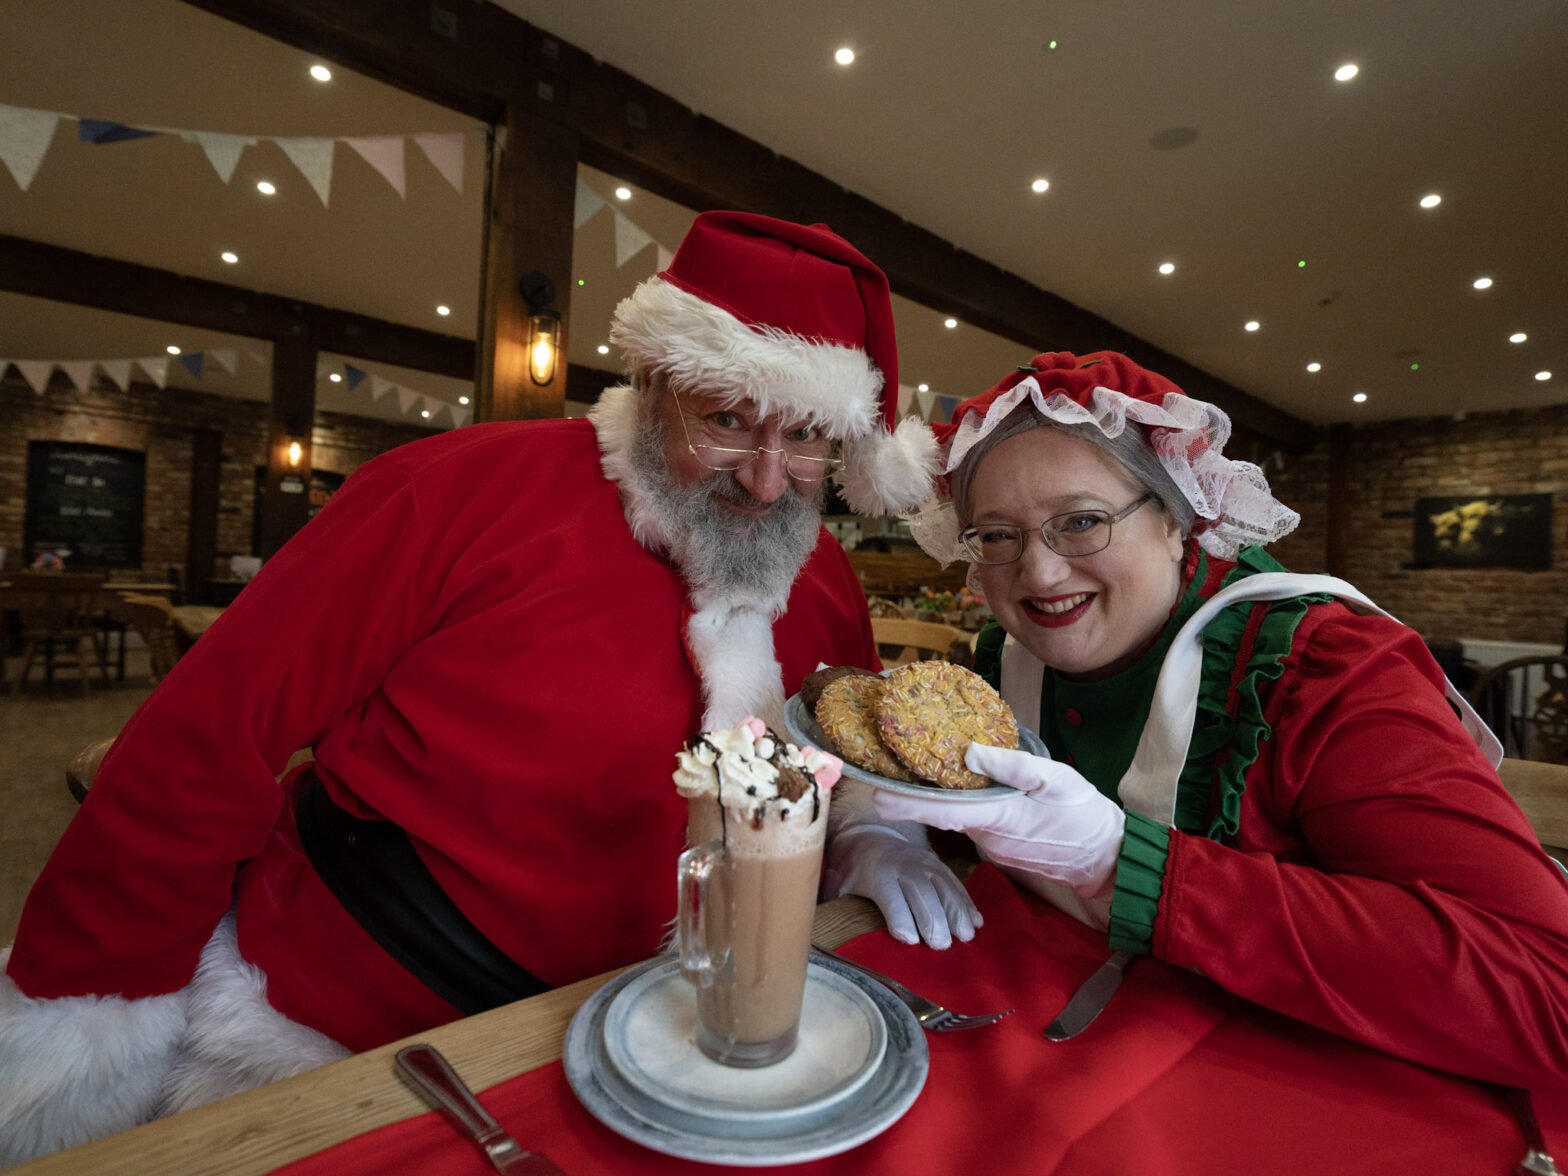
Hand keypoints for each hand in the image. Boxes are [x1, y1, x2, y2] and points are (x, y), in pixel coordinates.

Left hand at [821, 825, 981, 948]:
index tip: (908, 938)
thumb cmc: (849, 869)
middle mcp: (902, 865)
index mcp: (875, 872)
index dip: (898, 915)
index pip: (888, 894)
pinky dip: (966, 902)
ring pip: (943, 886)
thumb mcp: (834, 883)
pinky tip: (976, 922)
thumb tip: (814, 934)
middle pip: (921, 892)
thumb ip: (832, 903)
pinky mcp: (938, 865)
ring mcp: (923, 863)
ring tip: (966, 935)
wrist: (867, 835)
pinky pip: (955, 883)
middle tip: (942, 945)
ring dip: (956, 911)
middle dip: (933, 918)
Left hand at [872, 743, 1125, 897]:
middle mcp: (988, 836)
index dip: (908, 803)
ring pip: (959, 817)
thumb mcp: (1056, 779)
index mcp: (998, 817)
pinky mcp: (1002, 847)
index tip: (878, 796)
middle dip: (917, 795)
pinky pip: (976, 823)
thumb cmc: (1084, 814)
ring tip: (925, 769)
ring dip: (943, 798)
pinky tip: (966, 786)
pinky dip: (965, 806)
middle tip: (889, 774)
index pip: (942, 811)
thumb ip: (1013, 765)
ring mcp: (994, 846)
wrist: (1107, 858)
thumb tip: (970, 752)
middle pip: (944, 812)